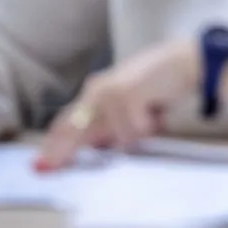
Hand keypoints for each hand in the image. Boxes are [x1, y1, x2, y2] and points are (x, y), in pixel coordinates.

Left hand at [36, 39, 206, 170]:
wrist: (186, 60)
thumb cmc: (161, 80)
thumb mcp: (130, 103)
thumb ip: (109, 123)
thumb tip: (92, 145)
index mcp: (96, 90)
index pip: (67, 121)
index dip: (53, 145)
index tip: (41, 165)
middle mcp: (98, 90)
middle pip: (74, 130)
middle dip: (65, 152)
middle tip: (50, 167)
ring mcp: (110, 93)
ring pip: (117, 137)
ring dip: (138, 133)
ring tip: (153, 116)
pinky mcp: (126, 97)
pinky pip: (134, 132)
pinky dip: (150, 126)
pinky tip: (159, 110)